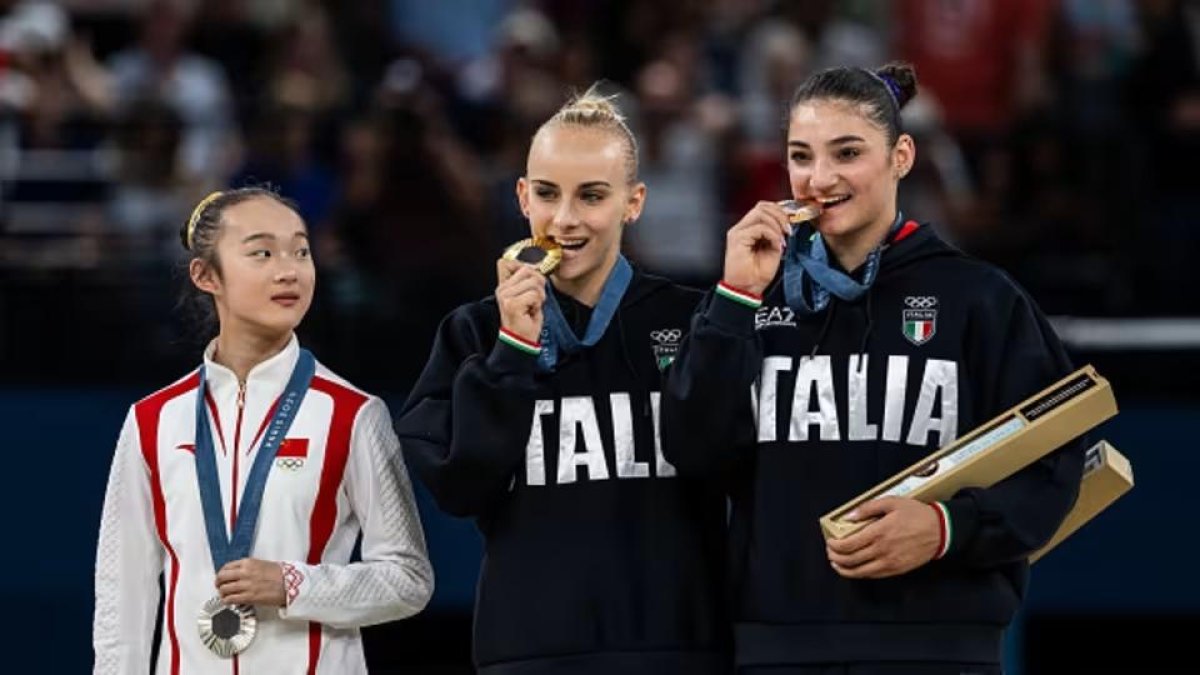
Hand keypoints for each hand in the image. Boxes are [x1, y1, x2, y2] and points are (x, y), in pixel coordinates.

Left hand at [215, 558, 285, 606]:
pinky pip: (230, 599)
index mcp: (248, 562)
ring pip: (224, 589)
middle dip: (218, 582)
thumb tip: (239, 573)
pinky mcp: (249, 597)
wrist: (290, 584)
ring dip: (222, 593)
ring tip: (225, 595)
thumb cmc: (281, 574)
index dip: (221, 573)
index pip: (226, 567)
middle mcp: (245, 572)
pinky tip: (229, 601)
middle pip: (222, 577)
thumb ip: (249, 567)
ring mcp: (246, 585)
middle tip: (219, 586)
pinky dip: (227, 601)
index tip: (222, 577)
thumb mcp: (263, 564)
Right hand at [495, 258, 545, 342]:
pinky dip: (538, 303)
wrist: (521, 340)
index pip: (512, 263)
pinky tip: (531, 311)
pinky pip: (535, 294)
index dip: (528, 269)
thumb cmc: (526, 319)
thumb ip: (528, 280)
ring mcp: (505, 296)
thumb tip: (535, 266)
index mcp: (504, 285)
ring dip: (539, 296)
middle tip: (535, 299)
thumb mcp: (527, 295)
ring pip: (534, 282)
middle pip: (528, 270)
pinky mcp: (512, 304)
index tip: (533, 283)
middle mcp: (502, 288)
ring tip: (532, 306)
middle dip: (539, 284)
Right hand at [723, 201, 791, 295]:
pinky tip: (777, 245)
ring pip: (760, 212)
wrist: (746, 289)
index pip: (764, 208)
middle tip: (789, 229)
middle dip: (780, 215)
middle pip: (762, 206)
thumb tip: (786, 224)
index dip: (780, 211)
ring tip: (783, 238)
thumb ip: (777, 234)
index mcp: (748, 229)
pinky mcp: (737, 238)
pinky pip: (760, 227)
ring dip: (777, 223)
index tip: (791, 222)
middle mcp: (741, 227)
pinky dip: (773, 234)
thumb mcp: (774, 249)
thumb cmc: (757, 274)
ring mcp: (738, 231)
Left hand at [826, 497, 940, 578]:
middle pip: (851, 559)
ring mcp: (889, 562)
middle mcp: (882, 550)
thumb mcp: (892, 502)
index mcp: (879, 532)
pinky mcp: (897, 570)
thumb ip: (868, 508)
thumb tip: (850, 516)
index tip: (830, 542)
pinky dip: (860, 574)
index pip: (848, 544)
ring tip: (837, 564)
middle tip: (830, 552)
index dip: (835, 545)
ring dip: (845, 569)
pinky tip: (855, 569)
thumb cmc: (917, 515)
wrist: (941, 531)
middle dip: (836, 557)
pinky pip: (874, 575)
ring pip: (860, 571)